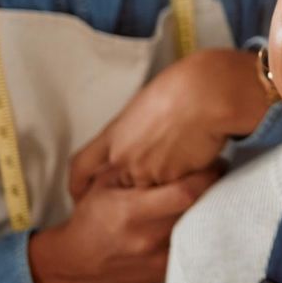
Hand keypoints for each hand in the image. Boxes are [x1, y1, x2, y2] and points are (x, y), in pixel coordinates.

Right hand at [28, 166, 220, 282]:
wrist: (77, 266)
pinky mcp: (164, 274)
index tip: (214, 163)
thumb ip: (134, 169)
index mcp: (131, 211)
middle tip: (220, 174)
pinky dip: (199, 232)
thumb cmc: (91, 220)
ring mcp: (158, 260)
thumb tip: (171, 149)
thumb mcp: (102, 185)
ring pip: (199, 230)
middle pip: (198, 210)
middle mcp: (148, 238)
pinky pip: (192, 249)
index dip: (206, 176)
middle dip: (214, 189)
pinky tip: (200, 218)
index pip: (184, 193)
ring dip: (210, 210)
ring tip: (214, 193)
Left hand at [68, 48, 271, 199]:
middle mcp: (124, 158)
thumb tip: (145, 135)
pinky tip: (203, 164)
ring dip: (167, 184)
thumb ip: (137, 128)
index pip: (82, 167)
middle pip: (122, 184)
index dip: (78, 184)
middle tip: (156, 176)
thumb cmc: (180, 88)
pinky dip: (189, 183)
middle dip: (137, 184)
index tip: (80, 194)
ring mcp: (147, 173)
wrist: (204, 96)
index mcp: (113, 135)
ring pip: (152, 190)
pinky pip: (177, 191)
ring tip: (188, 164)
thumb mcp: (145, 105)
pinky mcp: (173, 183)